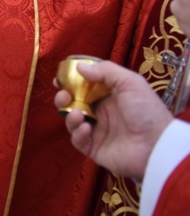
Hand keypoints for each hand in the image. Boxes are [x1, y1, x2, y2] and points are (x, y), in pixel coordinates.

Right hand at [55, 61, 172, 180]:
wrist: (156, 145)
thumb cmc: (146, 111)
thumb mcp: (131, 83)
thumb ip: (106, 71)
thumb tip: (79, 67)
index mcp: (109, 96)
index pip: (85, 87)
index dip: (71, 83)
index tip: (58, 80)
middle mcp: (101, 112)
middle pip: (74, 103)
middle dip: (64, 99)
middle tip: (63, 96)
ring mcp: (97, 131)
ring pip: (72, 121)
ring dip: (70, 116)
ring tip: (77, 114)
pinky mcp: (94, 148)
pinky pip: (78, 140)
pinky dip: (78, 133)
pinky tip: (87, 129)